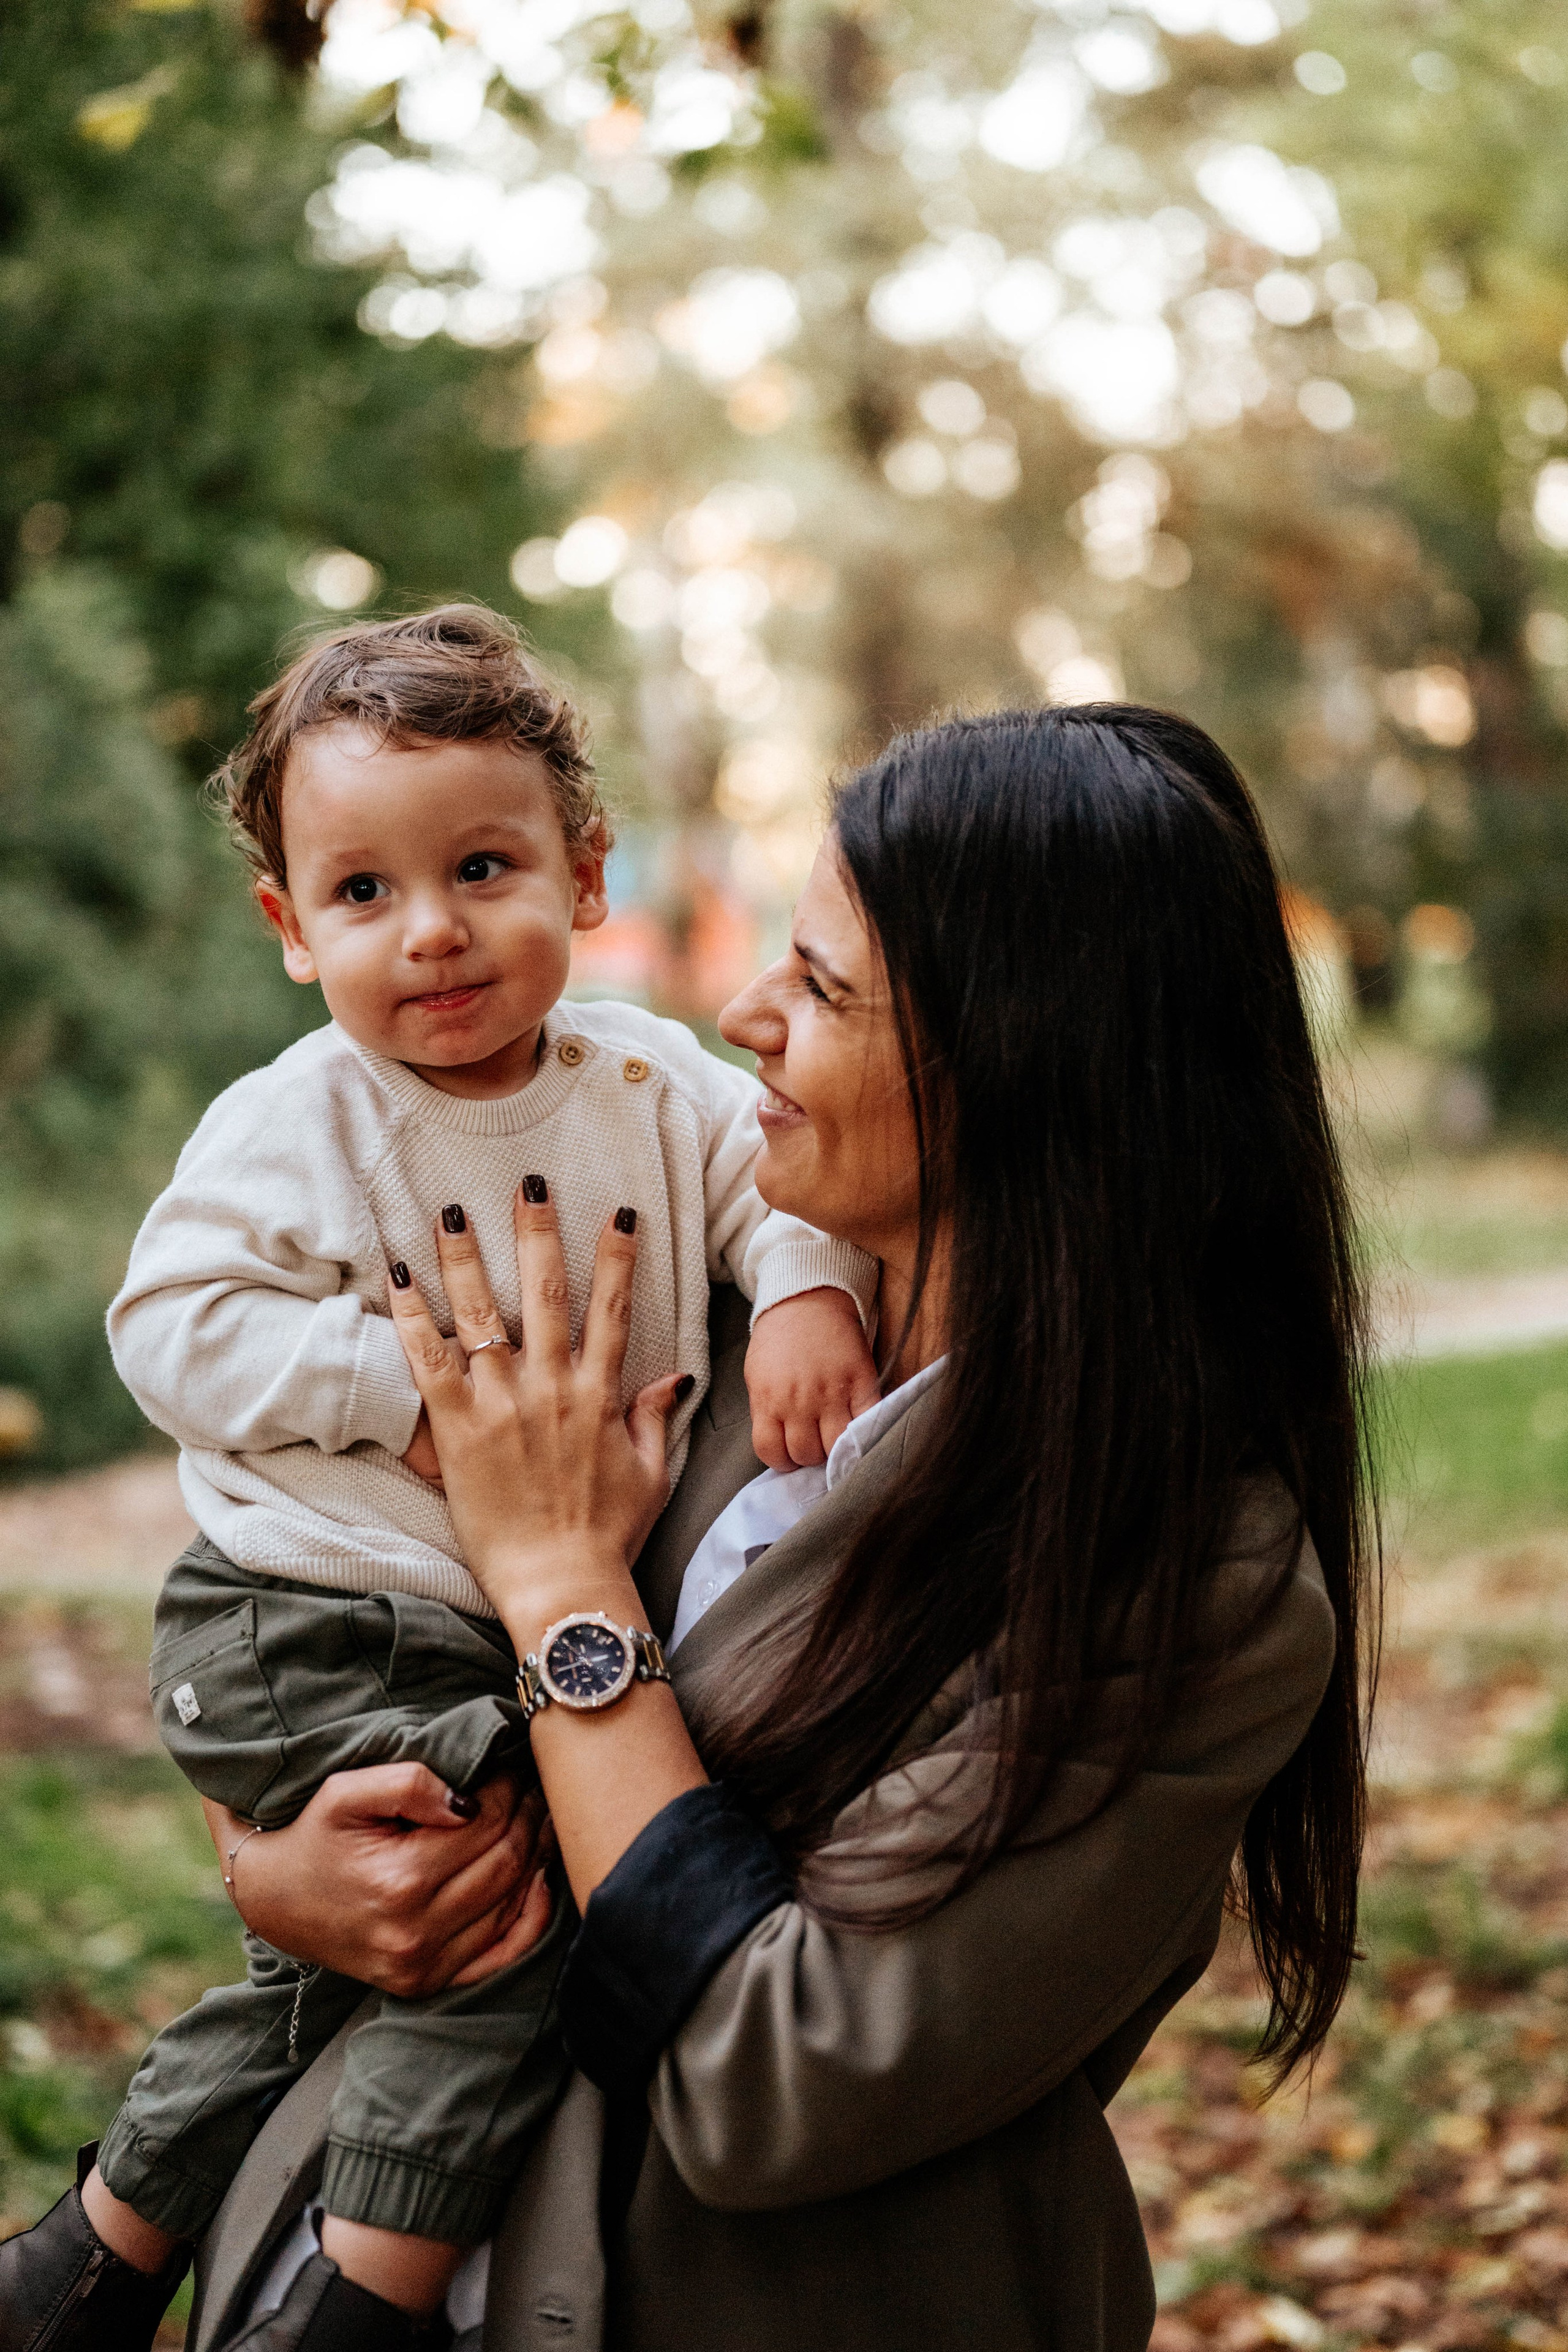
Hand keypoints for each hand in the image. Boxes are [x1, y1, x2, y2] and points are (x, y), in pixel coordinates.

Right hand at [203, 1765, 552, 1997]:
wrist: (276, 1900)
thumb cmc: (316, 1835)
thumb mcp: (346, 1792)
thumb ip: (409, 1784)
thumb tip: (468, 1801)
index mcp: (399, 1880)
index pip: (486, 1824)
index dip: (509, 1789)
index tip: (512, 1767)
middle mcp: (415, 1931)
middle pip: (506, 1862)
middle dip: (528, 1818)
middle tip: (534, 1788)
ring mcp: (422, 1965)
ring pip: (512, 1903)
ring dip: (534, 1856)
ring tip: (537, 1819)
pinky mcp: (426, 1983)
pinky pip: (502, 1953)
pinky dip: (530, 1916)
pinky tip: (538, 1879)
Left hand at [386, 1184, 684, 1646]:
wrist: (562, 1584)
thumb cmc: (608, 1536)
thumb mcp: (650, 1474)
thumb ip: (655, 1418)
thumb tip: (674, 1377)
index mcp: (600, 1394)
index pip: (613, 1308)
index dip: (617, 1256)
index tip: (620, 1211)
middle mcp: (552, 1387)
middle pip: (545, 1291)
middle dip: (537, 1231)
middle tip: (529, 1182)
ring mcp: (503, 1404)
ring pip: (482, 1313)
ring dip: (465, 1256)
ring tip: (451, 1211)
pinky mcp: (458, 1429)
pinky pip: (428, 1360)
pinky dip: (412, 1316)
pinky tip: (397, 1277)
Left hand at [745, 1287, 880, 1468]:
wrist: (805, 1299)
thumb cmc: (778, 1339)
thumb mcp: (757, 1376)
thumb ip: (766, 1412)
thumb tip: (782, 1445)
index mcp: (768, 1400)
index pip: (773, 1454)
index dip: (783, 1461)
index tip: (791, 1454)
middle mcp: (798, 1401)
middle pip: (807, 1454)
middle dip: (811, 1455)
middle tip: (816, 1441)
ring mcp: (832, 1392)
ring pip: (837, 1446)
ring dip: (836, 1448)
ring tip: (835, 1435)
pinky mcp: (861, 1381)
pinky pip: (868, 1421)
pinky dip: (865, 1431)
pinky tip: (858, 1427)